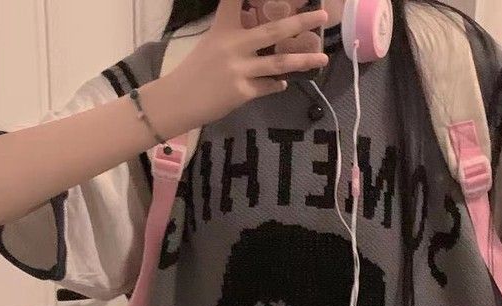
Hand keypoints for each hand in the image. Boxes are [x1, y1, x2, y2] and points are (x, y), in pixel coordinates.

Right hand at [166, 0, 328, 129]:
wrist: (178, 100)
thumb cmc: (196, 71)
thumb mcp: (212, 44)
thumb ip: (236, 36)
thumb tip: (263, 36)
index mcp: (223, 28)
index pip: (235, 0)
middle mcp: (233, 45)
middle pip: (273, 30)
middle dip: (301, 22)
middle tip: (322, 16)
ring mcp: (239, 69)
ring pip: (279, 63)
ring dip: (304, 60)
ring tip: (323, 58)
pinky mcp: (242, 92)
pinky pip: (268, 86)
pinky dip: (278, 84)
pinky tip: (284, 84)